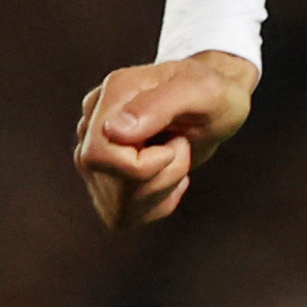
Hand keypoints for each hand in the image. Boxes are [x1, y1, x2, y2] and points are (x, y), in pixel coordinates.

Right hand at [76, 49, 260, 228]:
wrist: (214, 103)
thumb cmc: (213, 93)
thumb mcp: (202, 92)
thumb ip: (158, 106)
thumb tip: (114, 131)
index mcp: (112, 96)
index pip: (99, 155)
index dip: (145, 165)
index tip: (177, 142)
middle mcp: (92, 125)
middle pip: (111, 184)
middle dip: (161, 177)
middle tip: (181, 147)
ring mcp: (95, 153)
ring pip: (118, 205)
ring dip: (162, 190)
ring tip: (175, 157)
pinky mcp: (105, 179)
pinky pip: (124, 214)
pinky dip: (157, 203)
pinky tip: (169, 176)